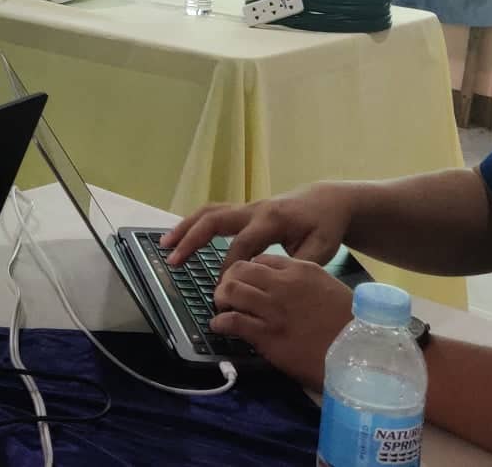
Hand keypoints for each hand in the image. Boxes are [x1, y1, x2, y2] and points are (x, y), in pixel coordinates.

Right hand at [163, 182, 352, 266]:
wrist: (326, 201)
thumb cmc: (324, 227)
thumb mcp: (321, 250)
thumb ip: (299, 266)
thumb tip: (274, 284)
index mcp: (272, 220)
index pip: (242, 246)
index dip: (229, 269)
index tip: (221, 292)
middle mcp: (254, 209)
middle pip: (215, 219)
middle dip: (192, 239)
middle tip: (173, 260)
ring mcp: (247, 207)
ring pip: (210, 212)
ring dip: (186, 227)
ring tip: (164, 244)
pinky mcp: (244, 210)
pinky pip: (214, 213)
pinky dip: (194, 224)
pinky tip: (180, 237)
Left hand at [211, 255, 355, 390]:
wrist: (360, 354)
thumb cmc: (351, 324)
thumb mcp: (329, 290)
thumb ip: (305, 284)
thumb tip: (286, 289)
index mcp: (301, 269)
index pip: (261, 259)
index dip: (248, 271)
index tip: (245, 282)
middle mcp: (283, 284)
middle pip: (240, 269)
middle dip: (229, 280)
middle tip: (226, 294)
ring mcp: (273, 309)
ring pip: (231, 291)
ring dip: (221, 299)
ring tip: (222, 308)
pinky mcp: (267, 336)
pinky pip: (232, 322)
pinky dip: (220, 323)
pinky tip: (220, 327)